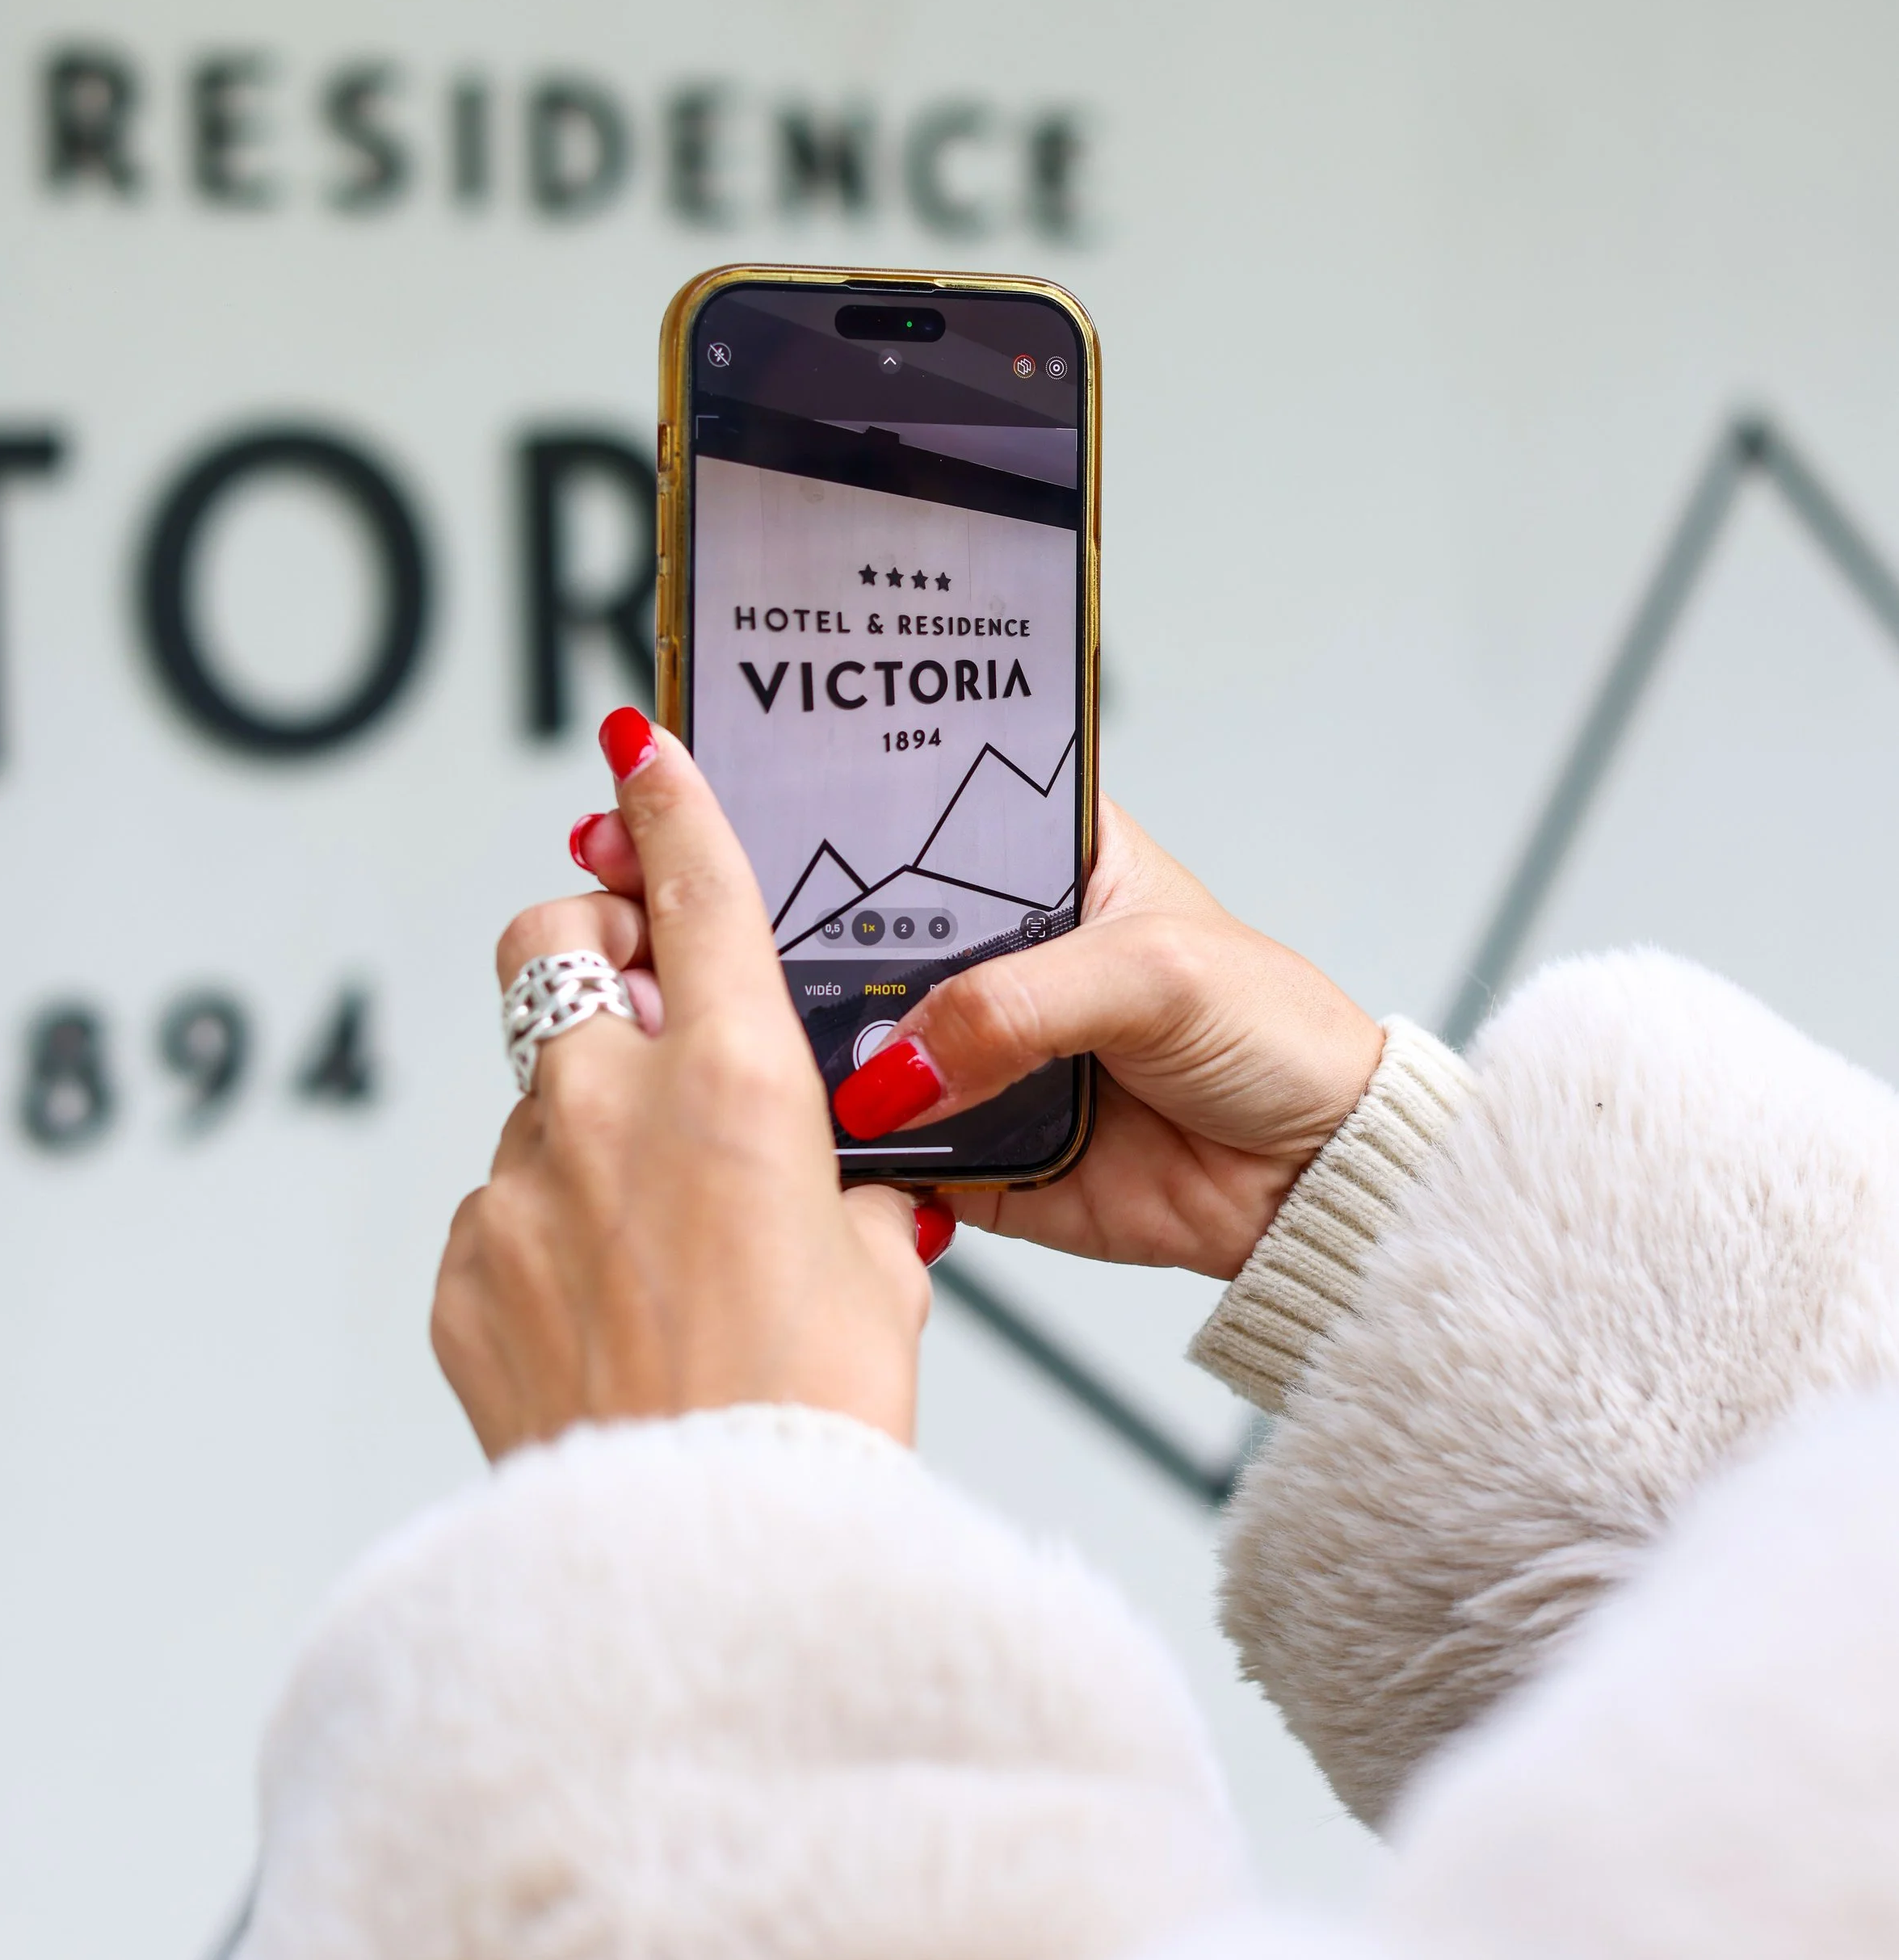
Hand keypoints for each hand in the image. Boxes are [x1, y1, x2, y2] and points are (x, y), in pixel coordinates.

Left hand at [433, 714, 932, 1460]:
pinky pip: (504, 1213)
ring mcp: (517, 1186)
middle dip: (584, 945)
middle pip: (551, 945)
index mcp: (732, 1082)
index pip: (694, 888)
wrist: (697, 1567)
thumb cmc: (809, 1422)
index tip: (641, 745)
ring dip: (585, 1133)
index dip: (670, 798)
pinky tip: (609, 1323)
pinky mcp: (463, 1271)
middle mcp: (607, 1105)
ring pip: (535, 1100)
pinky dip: (552, 1239)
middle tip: (631, 1001)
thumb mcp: (877, 1277)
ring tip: (659, 1254)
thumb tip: (840, 1192)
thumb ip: (850, 1195)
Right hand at [577, 794, 1379, 1283]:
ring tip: (671, 1004)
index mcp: (1032, 856)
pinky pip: (873, 1146)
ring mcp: (964, 1047)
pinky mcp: (964, 1149)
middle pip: (839, 921)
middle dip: (747, 912)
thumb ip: (1021, 1005)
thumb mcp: (1155, 975)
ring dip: (770, 1029)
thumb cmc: (1271, 1034)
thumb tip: (901, 1065)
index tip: (700, 776)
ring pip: (839, 1033)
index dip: (799, 792)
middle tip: (644, 889)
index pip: (895, 805)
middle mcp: (983, 945)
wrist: (1316, 1184)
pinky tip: (756, 1117)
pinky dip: (827, 1144)